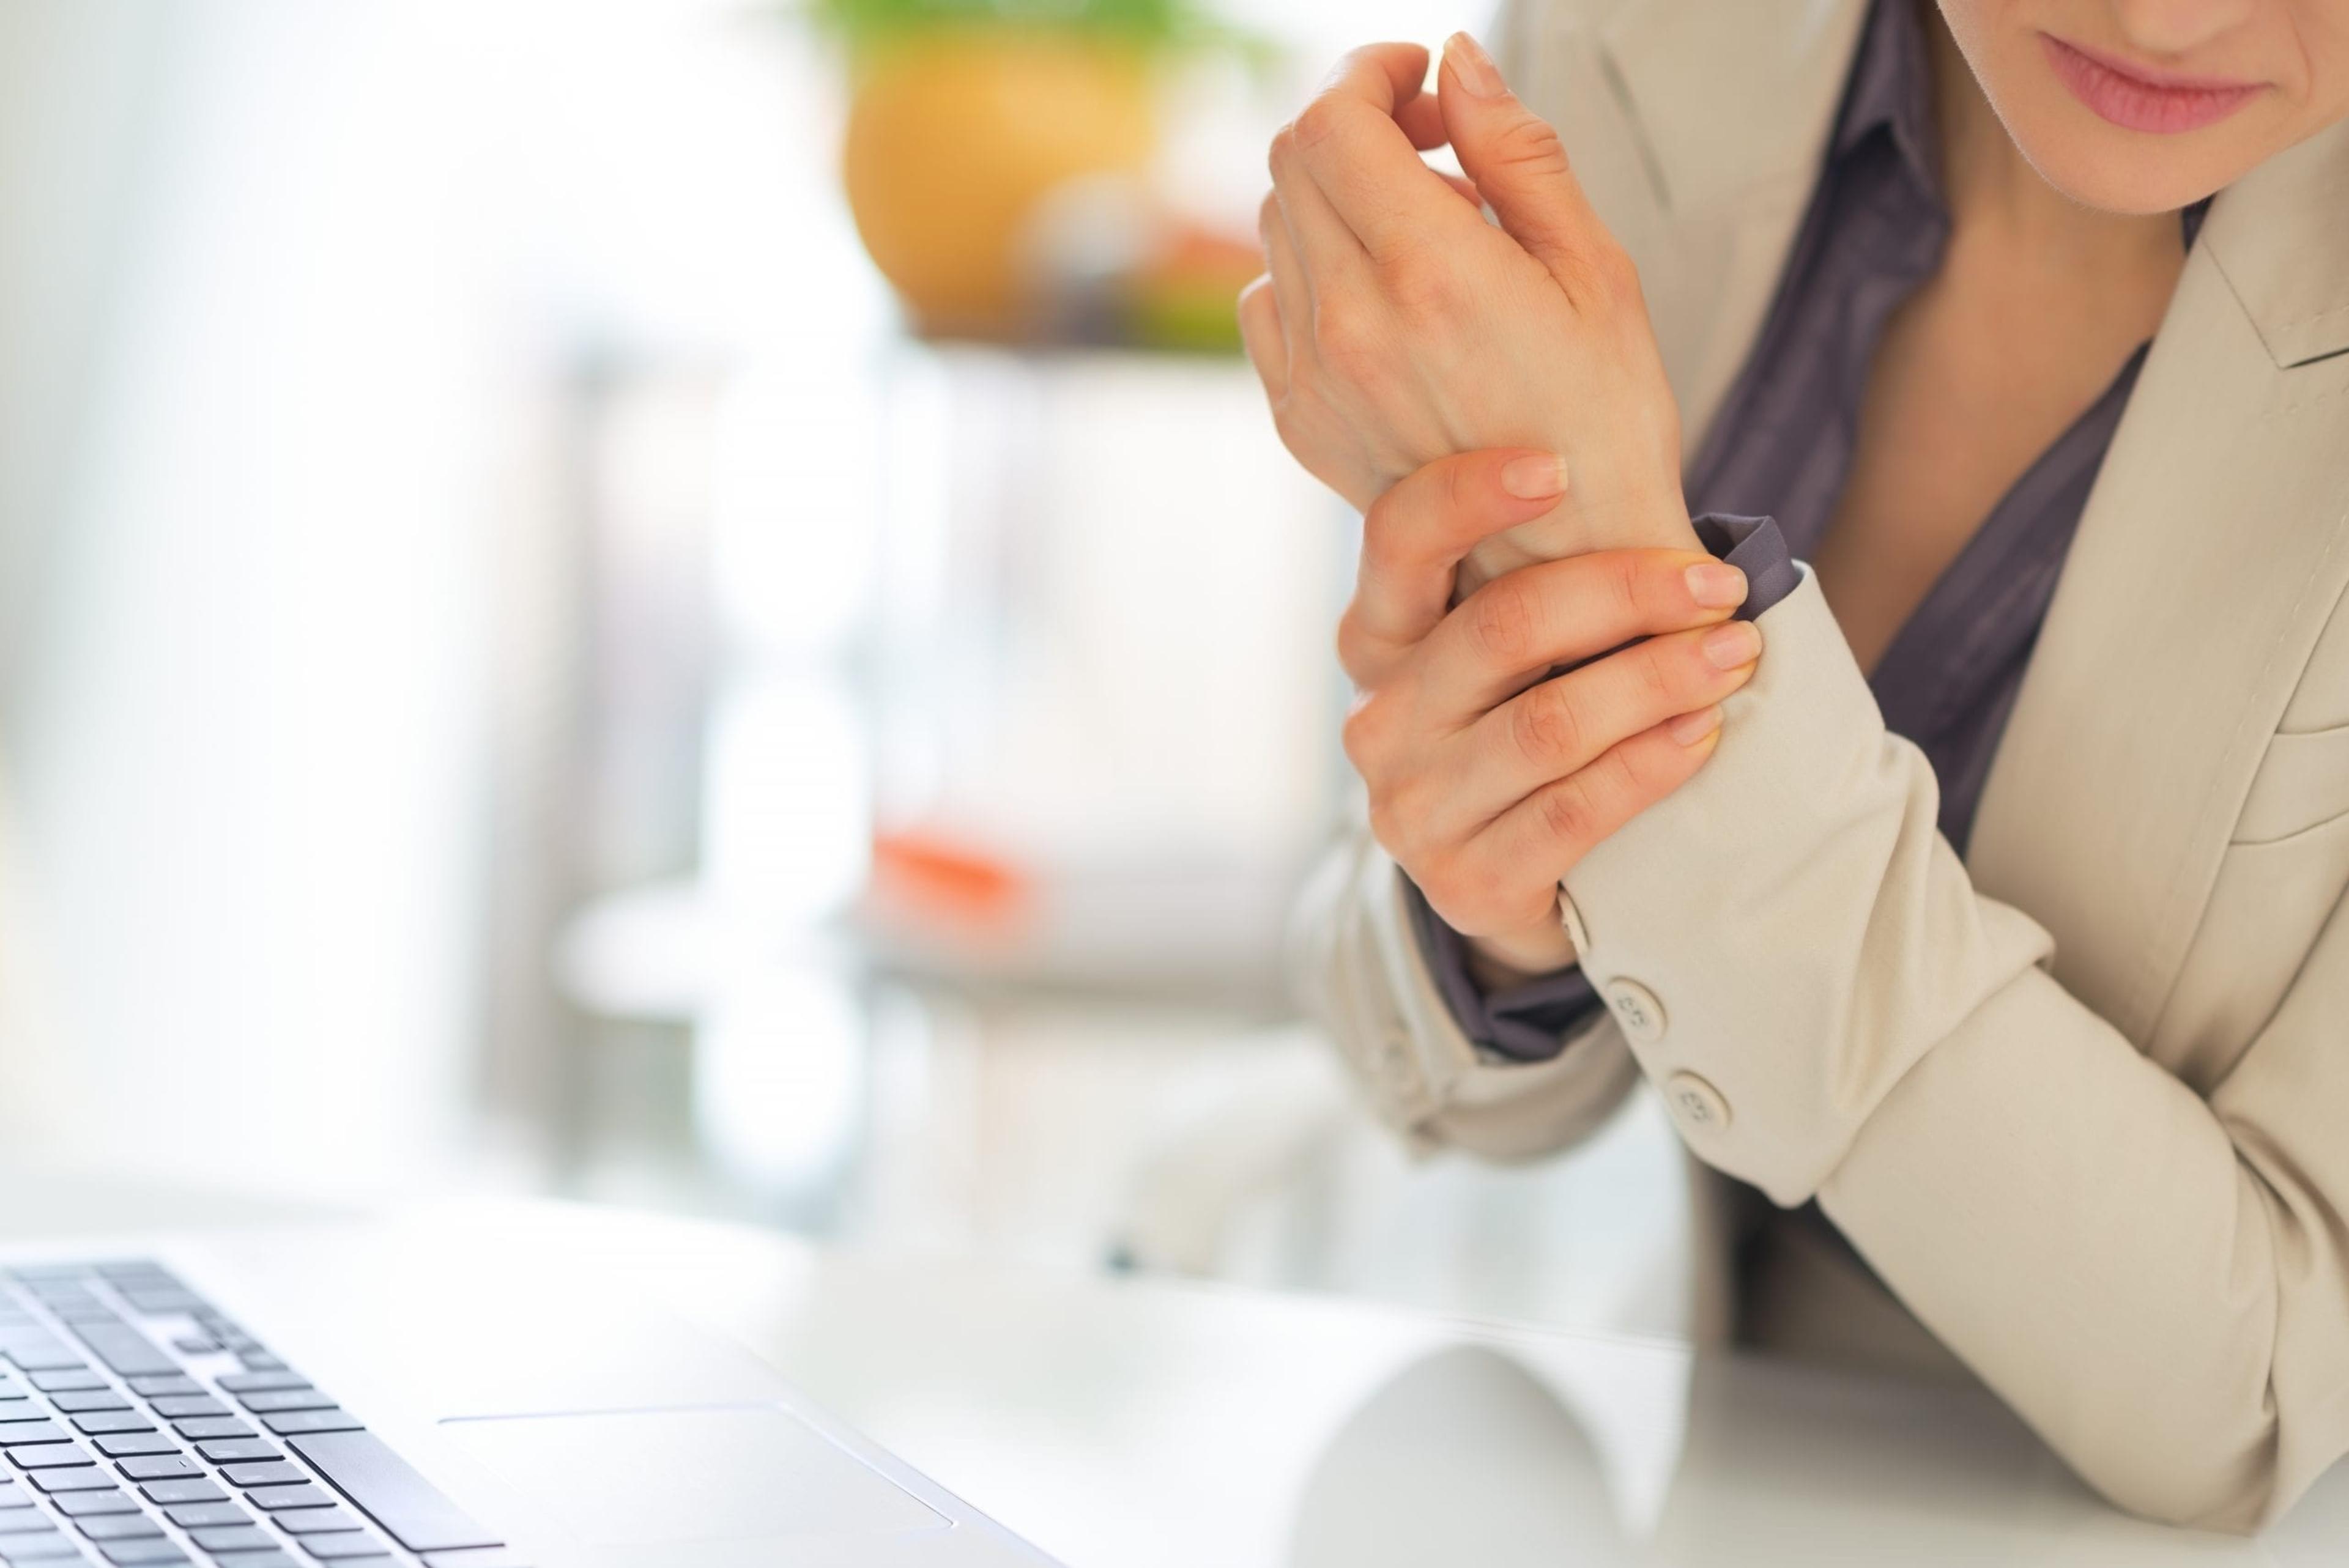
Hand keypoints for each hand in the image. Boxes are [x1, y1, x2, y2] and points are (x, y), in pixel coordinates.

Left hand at [1239, 35, 1693, 591]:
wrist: (1579, 565)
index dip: (1365, 75)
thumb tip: (1458, 63)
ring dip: (1338, 197)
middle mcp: (1352, 328)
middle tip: (1436, 141)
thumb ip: (1516, 153)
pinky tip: (1386, 295)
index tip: (1418, 82)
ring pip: (1276, 229)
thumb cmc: (1607, 423)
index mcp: (1428, 276)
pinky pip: (1267, 306)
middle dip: (1355, 124)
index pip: (1330, 124)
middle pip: (1291, 165)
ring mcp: (1314, 381)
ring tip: (1432, 229)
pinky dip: (1312, 271)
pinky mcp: (1300, 422)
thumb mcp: (1594, 268)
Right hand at [1344, 449, 1756, 974]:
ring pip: (1548, 724)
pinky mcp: (1466, 884)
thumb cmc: (1525, 732)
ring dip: (1658, 679)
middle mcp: (1379, 721)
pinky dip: (1649, 765)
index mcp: (1378, 641)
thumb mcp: (1506, 657)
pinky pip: (1573, 811)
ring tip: (1735, 654)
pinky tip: (1702, 735)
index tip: (1559, 467)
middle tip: (1717, 584)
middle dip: (1626, 595)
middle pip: (1504, 628)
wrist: (1509, 886)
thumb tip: (1668, 524)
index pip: (1398, 541)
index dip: (1466, 495)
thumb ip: (1543, 588)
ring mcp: (1413, 809)